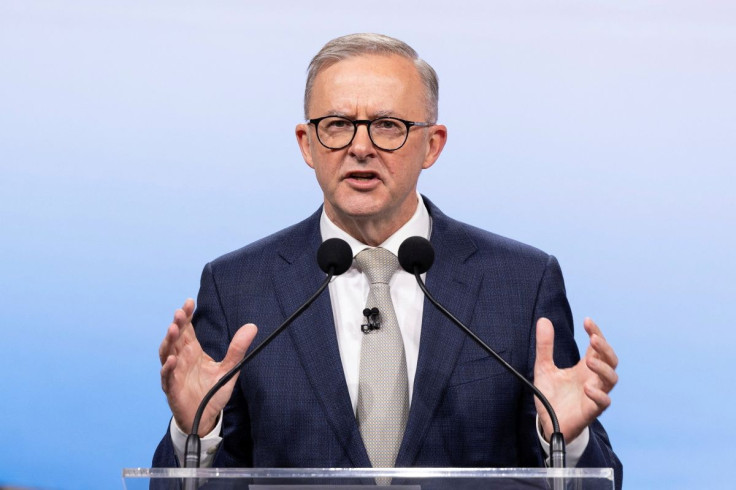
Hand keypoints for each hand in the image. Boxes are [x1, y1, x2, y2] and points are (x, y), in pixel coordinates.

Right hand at [159, 299, 257, 435]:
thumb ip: (237, 349)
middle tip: (180, 311)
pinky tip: (172, 360)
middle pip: (176, 337)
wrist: (205, 418)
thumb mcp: (229, 368)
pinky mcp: (172, 389)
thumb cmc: (212, 391)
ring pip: (167, 353)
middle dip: (177, 323)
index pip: (187, 329)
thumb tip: (252, 327)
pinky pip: (167, 377)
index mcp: (192, 351)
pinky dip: (168, 368)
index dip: (187, 316)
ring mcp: (174, 373)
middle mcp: (181, 359)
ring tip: (173, 328)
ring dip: (168, 341)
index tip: (189, 302)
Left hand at [534, 317, 617, 442]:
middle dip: (605, 347)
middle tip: (593, 338)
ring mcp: (595, 394)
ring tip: (589, 361)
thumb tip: (543, 320)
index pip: (597, 346)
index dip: (596, 332)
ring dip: (603, 368)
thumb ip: (545, 346)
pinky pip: (603, 403)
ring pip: (612, 379)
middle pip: (611, 360)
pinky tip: (587, 388)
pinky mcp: (591, 411)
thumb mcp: (543, 367)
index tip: (587, 321)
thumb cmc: (551, 395)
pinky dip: (599, 394)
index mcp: (584, 367)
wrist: (547, 423)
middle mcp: (593, 378)